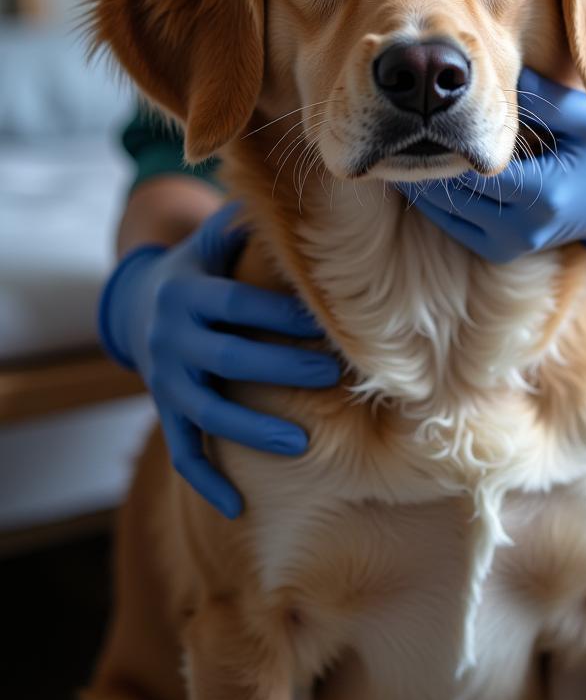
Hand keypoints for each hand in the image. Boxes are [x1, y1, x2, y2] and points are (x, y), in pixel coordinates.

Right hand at [98, 202, 337, 517]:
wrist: (140, 306)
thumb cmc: (202, 269)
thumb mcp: (215, 240)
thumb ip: (249, 224)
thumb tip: (302, 192)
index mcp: (190, 292)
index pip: (237, 305)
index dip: (278, 315)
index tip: (326, 323)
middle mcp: (173, 338)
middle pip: (226, 358)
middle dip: (278, 367)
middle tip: (331, 373)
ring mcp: (165, 380)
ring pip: (205, 412)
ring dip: (252, 430)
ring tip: (303, 445)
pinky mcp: (165, 411)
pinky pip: (183, 451)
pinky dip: (207, 481)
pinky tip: (238, 508)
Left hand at [402, 69, 585, 263]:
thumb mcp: (585, 117)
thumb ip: (544, 97)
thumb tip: (499, 72)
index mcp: (544, 195)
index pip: (477, 169)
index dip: (444, 143)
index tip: (416, 115)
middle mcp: (523, 229)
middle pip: (454, 192)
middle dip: (423, 162)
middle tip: (390, 129)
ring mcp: (510, 246)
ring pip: (446, 212)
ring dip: (420, 182)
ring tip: (393, 148)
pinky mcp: (499, 252)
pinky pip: (453, 226)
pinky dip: (432, 201)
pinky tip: (414, 172)